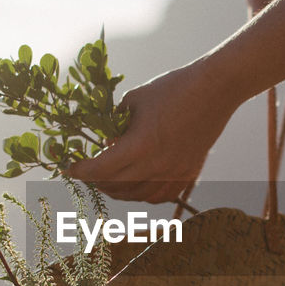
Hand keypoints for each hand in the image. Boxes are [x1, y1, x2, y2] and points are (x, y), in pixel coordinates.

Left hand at [66, 60, 234, 203]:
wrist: (215, 90)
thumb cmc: (171, 88)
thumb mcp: (133, 101)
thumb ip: (114, 124)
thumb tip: (103, 141)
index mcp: (140, 146)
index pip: (100, 169)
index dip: (81, 171)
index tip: (69, 168)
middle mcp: (157, 166)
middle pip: (116, 186)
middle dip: (96, 181)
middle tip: (88, 172)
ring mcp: (175, 173)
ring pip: (137, 196)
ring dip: (118, 191)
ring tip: (108, 182)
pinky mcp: (188, 173)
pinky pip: (161, 197)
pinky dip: (143, 195)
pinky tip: (136, 186)